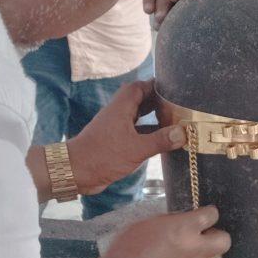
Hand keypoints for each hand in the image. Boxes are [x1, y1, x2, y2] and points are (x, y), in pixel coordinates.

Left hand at [68, 79, 185, 194]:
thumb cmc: (102, 156)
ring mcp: (117, 129)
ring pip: (138, 118)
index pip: (139, 87)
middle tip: (177, 106)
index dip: (155, 85)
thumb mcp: (136, 149)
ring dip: (154, 119)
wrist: (75, 172)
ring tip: (173, 122)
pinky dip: (149, 134)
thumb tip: (182, 133)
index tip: (173, 88)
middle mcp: (118, 115)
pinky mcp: (116, 142)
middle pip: (140, 101)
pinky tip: (161, 141)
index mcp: (121, 108)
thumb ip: (160, 140)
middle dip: (158, 102)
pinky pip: (136, 133)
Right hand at [97, 206, 230, 257]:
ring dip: (202, 256)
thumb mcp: (145, 225)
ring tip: (183, 257)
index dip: (207, 214)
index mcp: (186, 227)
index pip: (211, 215)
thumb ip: (169, 223)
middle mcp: (197, 248)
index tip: (201, 216)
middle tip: (200, 238)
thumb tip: (181, 224)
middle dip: (216, 237)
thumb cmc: (127, 250)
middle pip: (224, 240)